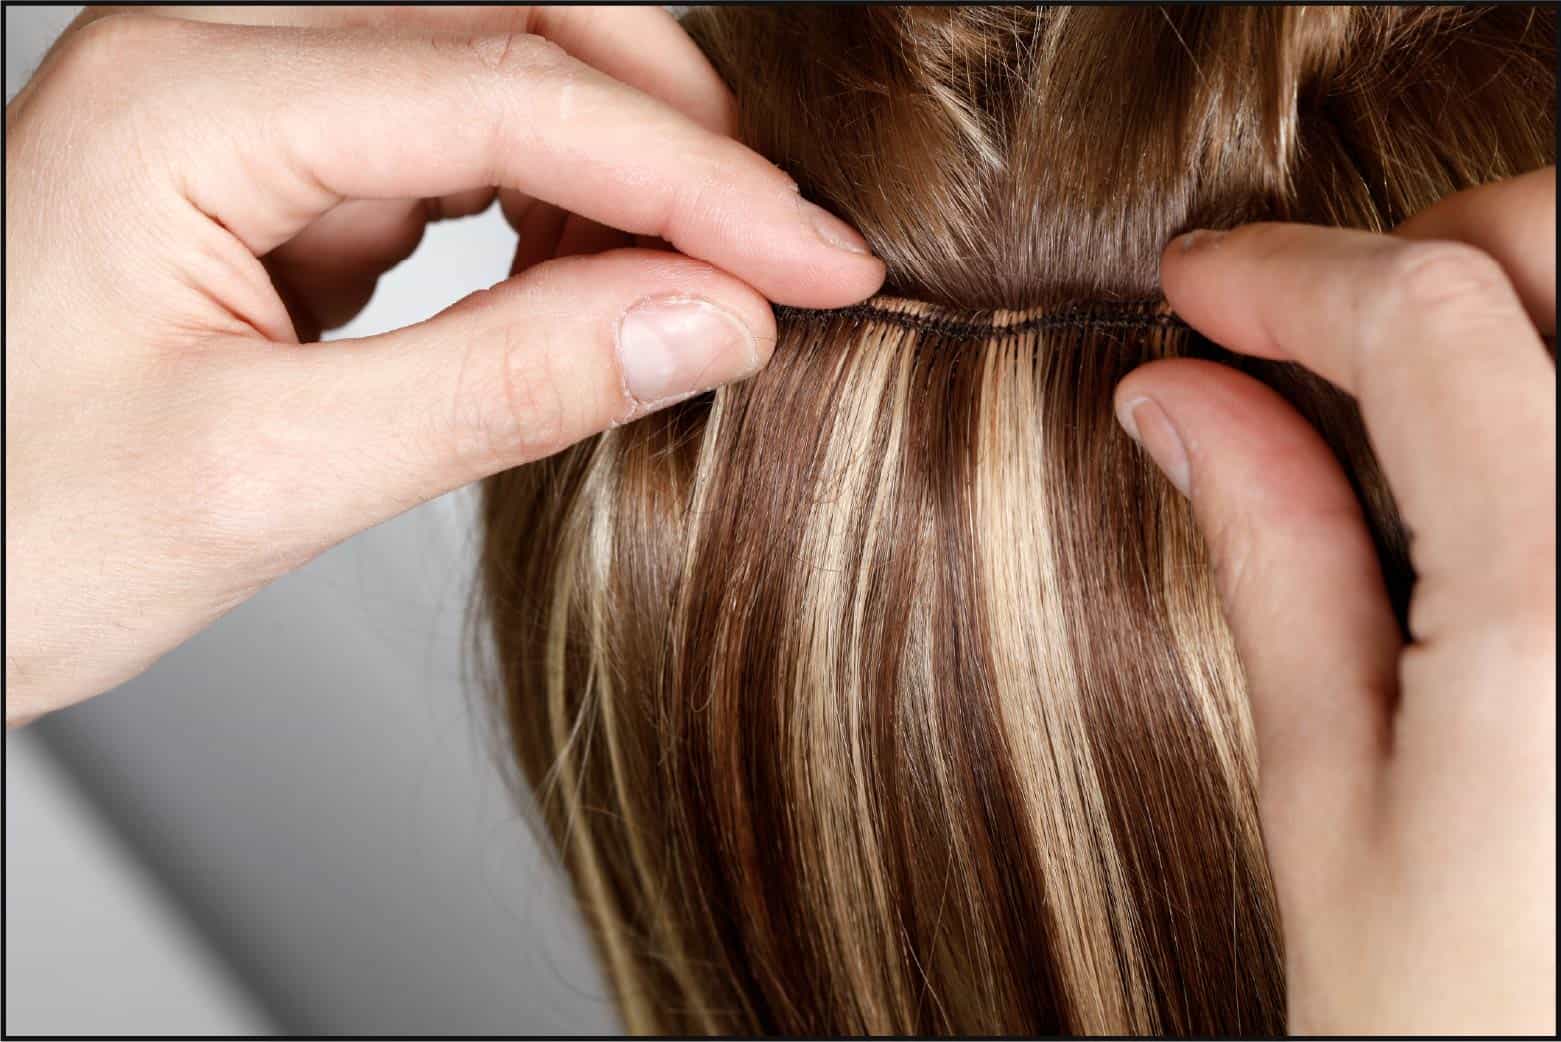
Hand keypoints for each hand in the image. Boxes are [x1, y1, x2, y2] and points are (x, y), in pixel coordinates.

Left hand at [4, 6, 885, 725]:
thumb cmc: (10, 537)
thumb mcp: (270, 480)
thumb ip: (503, 387)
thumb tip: (709, 322)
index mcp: (188, 101)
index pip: (512, 94)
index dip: (696, 186)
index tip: (819, 266)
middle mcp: (212, 59)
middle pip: (514, 23)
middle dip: (672, 134)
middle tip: (783, 254)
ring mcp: (238, 107)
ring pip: (494, 72)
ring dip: (618, 169)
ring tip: (699, 286)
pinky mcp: (264, 173)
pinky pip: (450, 147)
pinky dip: (549, 211)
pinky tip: (591, 287)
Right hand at [1115, 167, 1554, 1032]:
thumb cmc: (1466, 1041)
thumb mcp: (1331, 804)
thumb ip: (1275, 561)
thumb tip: (1188, 406)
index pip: (1423, 324)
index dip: (1288, 278)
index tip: (1202, 290)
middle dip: (1438, 246)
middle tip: (1319, 324)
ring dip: (1526, 307)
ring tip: (1416, 390)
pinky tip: (1506, 475)